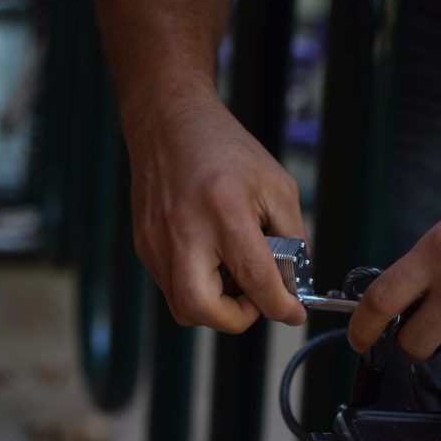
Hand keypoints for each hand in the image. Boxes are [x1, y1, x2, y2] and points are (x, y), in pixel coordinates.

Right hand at [125, 91, 306, 332]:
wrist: (169, 121)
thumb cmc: (226, 150)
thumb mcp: (277, 187)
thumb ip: (294, 238)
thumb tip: (296, 284)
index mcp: (224, 211)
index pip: (254, 278)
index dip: (280, 306)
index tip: (293, 312)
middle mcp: (184, 230)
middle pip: (201, 308)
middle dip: (236, 319)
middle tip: (255, 300)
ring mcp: (156, 241)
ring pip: (183, 306)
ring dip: (216, 307)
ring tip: (235, 277)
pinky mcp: (144, 244)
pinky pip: (172, 287)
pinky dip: (199, 288)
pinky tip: (215, 261)